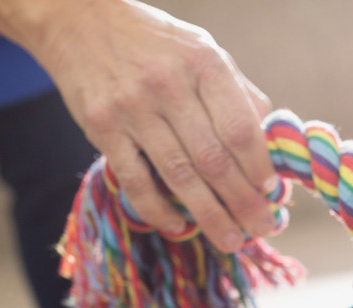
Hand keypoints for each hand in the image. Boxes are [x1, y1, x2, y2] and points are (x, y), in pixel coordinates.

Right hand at [16, 0, 276, 250]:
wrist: (78, 17)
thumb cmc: (156, 44)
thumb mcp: (204, 52)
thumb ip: (239, 96)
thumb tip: (274, 147)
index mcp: (204, 64)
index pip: (240, 128)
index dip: (259, 168)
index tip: (271, 192)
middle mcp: (168, 85)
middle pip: (214, 161)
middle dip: (243, 203)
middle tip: (261, 228)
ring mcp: (133, 107)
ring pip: (180, 176)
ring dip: (210, 216)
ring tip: (231, 240)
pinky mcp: (102, 127)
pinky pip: (135, 180)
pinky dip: (158, 210)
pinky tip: (179, 226)